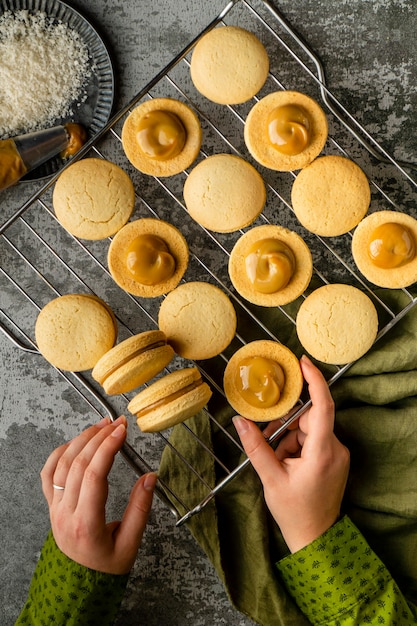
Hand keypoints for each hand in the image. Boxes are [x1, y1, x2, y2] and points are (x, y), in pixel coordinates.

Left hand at [40, 415, 156, 573]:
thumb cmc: (107, 566)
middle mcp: (65, 514)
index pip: (94, 476)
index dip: (108, 448)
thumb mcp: (130, 543)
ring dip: (81, 440)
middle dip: (98, 438)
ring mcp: (55, 508)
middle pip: (77, 464)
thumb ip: (140, 508)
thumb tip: (151, 477)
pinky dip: (60, 453)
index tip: (122, 431)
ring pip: (61, 464)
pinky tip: (75, 442)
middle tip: (116, 423)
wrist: (81, 584)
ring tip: (100, 426)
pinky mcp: (52, 505)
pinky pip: (48, 473)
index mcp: (86, 524)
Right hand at [233, 355, 349, 552]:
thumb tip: (239, 420)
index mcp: (323, 452)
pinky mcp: (334, 458)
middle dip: (286, 426)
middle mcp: (335, 449)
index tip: (303, 363)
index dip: (314, 381)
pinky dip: (296, 445)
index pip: (323, 406)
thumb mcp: (270, 478)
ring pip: (309, 429)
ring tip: (277, 462)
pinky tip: (286, 464)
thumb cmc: (295, 512)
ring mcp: (337, 454)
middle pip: (309, 419)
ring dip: (289, 438)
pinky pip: (313, 440)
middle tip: (269, 441)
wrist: (315, 537)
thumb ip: (255, 446)